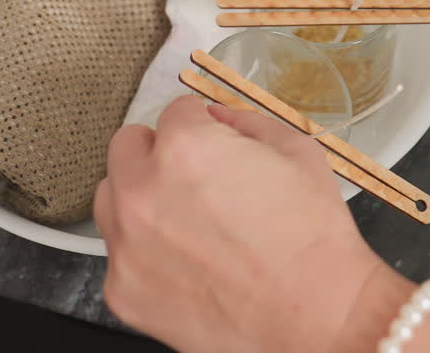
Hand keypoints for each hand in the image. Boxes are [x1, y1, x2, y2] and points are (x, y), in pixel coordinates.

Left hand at [95, 96, 387, 351]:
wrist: (318, 318)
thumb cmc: (312, 241)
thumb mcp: (297, 152)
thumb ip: (244, 123)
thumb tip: (217, 119)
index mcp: (185, 148)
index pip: (175, 111)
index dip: (202, 124)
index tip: (211, 139)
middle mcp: (143, 192)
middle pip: (127, 147)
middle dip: (159, 153)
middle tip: (193, 176)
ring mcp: (127, 245)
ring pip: (112, 199)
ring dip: (142, 198)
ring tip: (187, 221)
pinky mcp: (123, 290)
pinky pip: (121, 255)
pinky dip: (146, 253)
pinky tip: (189, 264)